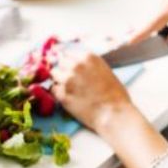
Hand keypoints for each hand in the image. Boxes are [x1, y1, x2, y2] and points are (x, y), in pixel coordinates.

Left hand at [52, 52, 167, 167]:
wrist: (114, 113)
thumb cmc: (115, 94)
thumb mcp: (104, 70)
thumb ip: (89, 65)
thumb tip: (75, 63)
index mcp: (88, 57)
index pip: (68, 53)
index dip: (69, 62)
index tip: (70, 68)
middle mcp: (76, 65)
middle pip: (60, 62)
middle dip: (63, 70)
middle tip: (70, 80)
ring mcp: (67, 79)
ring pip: (53, 74)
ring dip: (59, 80)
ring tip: (68, 89)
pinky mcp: (62, 94)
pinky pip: (52, 89)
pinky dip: (57, 92)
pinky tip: (67, 97)